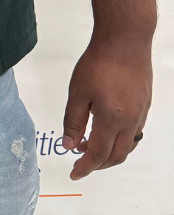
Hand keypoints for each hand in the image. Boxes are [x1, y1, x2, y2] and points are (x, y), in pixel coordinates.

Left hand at [61, 36, 151, 179]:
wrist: (125, 41)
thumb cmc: (99, 63)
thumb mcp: (77, 92)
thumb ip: (73, 121)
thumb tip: (69, 145)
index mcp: (112, 119)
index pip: (98, 154)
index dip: (85, 167)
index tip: (74, 173)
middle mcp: (131, 121)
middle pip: (116, 155)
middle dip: (98, 164)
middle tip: (81, 163)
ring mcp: (141, 114)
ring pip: (127, 145)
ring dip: (109, 152)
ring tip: (88, 145)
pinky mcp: (145, 105)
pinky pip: (134, 132)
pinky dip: (119, 139)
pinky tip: (105, 130)